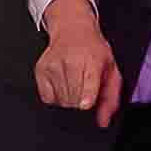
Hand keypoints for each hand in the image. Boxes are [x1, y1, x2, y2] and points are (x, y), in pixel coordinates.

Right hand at [36, 0, 122, 127]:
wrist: (73, 30)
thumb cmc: (94, 51)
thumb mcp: (110, 70)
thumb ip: (110, 98)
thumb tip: (104, 121)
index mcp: (91, 61)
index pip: (86, 83)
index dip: (86, 97)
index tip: (85, 105)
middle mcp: (70, 62)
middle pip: (73, 99)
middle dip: (81, 102)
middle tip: (85, 90)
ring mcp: (53, 66)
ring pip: (61, 101)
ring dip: (69, 100)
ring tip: (75, 84)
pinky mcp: (40, 70)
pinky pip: (47, 98)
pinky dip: (56, 97)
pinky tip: (63, 85)